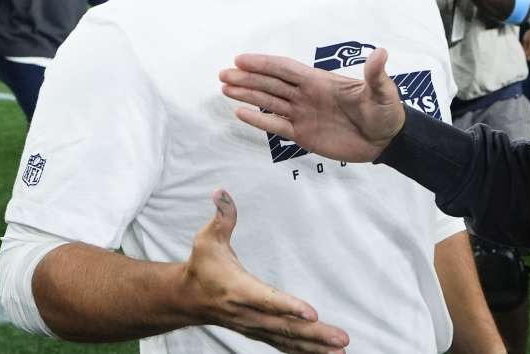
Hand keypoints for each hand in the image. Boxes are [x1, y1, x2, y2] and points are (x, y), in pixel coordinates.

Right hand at [180, 189, 349, 352]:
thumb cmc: (202, 266)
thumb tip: (221, 191)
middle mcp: (248, 313)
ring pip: (287, 340)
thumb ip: (222, 216)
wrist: (187, 298)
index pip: (266, 300)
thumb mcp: (207, 239)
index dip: (288, 306)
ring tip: (340, 352)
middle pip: (285, 326)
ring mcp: (254, 327)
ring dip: (315, 348)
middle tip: (342, 339)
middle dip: (315, 334)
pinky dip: (304, 352)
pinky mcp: (259, 332)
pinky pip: (284, 345)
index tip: (312, 313)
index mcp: (238, 289)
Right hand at [219, 48, 404, 162]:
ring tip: (224, 88)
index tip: (241, 59)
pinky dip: (258, 119)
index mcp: (320, 81)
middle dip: (247, 78)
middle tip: (222, 74)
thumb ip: (375, 75)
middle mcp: (306, 95)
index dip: (264, 63)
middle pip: (271, 84)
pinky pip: (276, 126)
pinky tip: (240, 113)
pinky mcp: (303, 135)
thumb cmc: (385, 112)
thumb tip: (381, 53)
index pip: (286, 69)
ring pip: (269, 102)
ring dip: (247, 95)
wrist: (387, 140)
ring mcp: (303, 114)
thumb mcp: (382, 92)